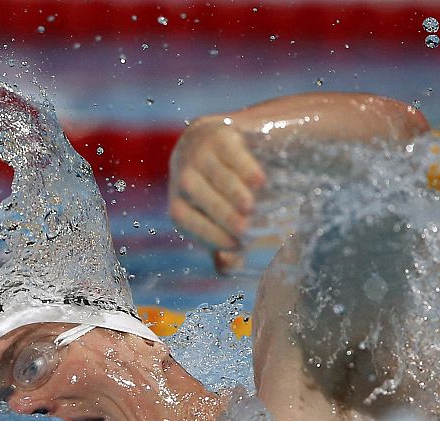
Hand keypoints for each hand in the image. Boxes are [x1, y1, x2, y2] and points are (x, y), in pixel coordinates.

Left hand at [168, 117, 265, 270]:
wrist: (209, 139)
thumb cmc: (214, 192)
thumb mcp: (214, 218)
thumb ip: (220, 244)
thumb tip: (226, 267)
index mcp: (179, 201)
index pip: (185, 218)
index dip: (207, 233)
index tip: (234, 245)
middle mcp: (183, 175)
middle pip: (197, 195)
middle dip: (220, 213)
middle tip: (244, 229)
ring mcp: (199, 152)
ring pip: (215, 174)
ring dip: (232, 191)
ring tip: (251, 207)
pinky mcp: (219, 135)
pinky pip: (230, 152)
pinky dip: (244, 166)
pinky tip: (259, 182)